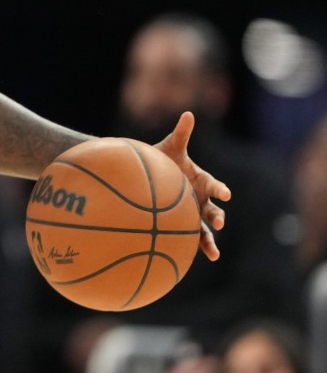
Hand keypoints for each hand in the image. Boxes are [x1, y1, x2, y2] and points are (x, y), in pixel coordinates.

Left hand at [153, 111, 230, 260]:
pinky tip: (203, 258)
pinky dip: (198, 247)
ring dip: (210, 240)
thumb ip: (181, 133)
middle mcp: (201, 198)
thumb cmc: (162, 159)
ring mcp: (194, 212)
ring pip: (205, 228)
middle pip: (213, 208)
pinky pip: (192, 238)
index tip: (224, 193)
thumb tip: (188, 114)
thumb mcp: (171, 146)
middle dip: (217, 215)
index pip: (213, 184)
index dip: (219, 189)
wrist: (149, 175)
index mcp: (201, 179)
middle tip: (217, 221)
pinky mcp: (184, 224)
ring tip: (213, 254)